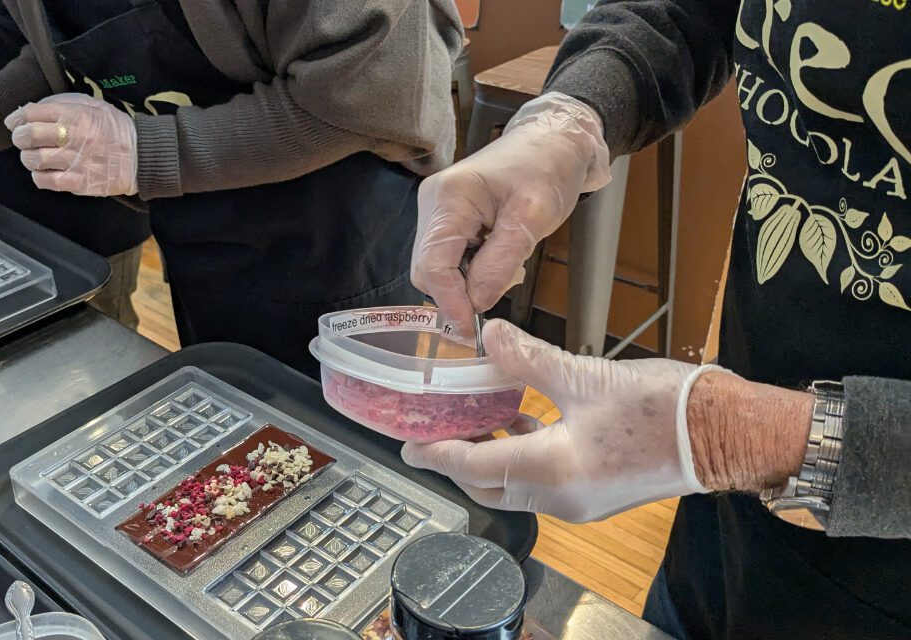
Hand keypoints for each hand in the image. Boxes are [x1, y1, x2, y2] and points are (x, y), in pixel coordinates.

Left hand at [5, 93, 137, 196]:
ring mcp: (75, 161)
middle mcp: (73, 137)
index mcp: (75, 114)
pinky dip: (39, 177)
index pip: (31, 113)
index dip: (17, 118)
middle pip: (29, 136)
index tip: (14, 123)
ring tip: (36, 156)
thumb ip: (62, 103)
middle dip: (19, 138)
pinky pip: (46, 181)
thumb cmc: (114, 129)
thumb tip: (29, 109)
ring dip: (28, 158)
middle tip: (23, 140)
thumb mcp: (92, 105)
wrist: (141, 156)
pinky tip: (45, 172)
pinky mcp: (79, 182)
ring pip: (34, 160)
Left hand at [402, 319, 709, 521]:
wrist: (726, 435)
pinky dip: (517, 461)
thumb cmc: (664, 408)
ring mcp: (578, 504)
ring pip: (511, 489)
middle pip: (487, 486)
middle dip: (456, 461)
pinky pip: (538, 486)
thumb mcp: (586, 376)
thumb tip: (488, 335)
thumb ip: (529, 359)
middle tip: (433, 430)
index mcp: (552, 470)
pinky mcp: (593, 498)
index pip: (473, 467)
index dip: (436, 453)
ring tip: (470, 422)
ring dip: (486, 461)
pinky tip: (517, 426)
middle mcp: (559, 499)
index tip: (408, 444)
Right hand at [411, 93, 612, 331]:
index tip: (471, 328)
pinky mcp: (445, 216)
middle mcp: (432, 203)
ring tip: (501, 272)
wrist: (552, 140)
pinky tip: (493, 261)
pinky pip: (446, 256)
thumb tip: (476, 302)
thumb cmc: (547, 169)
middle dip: (456, 293)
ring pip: (435, 266)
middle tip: (493, 301)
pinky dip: (467, 270)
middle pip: (427, 269)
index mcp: (450, 197)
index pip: (433, 264)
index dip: (449, 301)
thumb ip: (501, 262)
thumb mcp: (534, 217)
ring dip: (464, 282)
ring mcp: (435, 210)